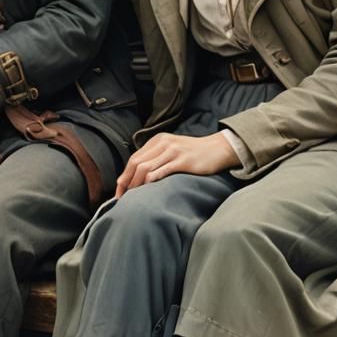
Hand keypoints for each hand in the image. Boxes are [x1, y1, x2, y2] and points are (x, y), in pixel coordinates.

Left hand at [115, 132, 237, 196]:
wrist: (217, 149)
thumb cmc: (194, 153)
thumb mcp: (172, 149)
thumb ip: (157, 158)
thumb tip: (138, 176)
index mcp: (158, 140)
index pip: (134, 158)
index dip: (124, 175)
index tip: (119, 190)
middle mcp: (163, 143)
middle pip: (136, 163)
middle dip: (126, 181)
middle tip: (121, 197)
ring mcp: (172, 151)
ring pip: (146, 167)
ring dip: (136, 184)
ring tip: (132, 197)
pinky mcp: (182, 161)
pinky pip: (162, 170)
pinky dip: (151, 180)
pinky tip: (147, 190)